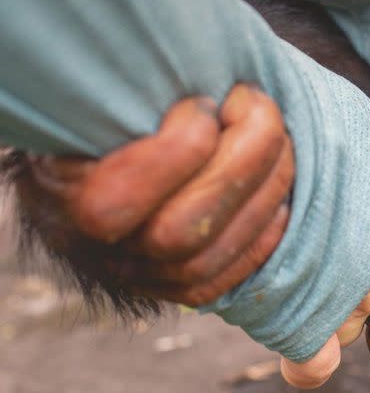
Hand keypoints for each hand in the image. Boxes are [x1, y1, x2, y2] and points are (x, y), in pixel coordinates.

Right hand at [21, 84, 293, 305]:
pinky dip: (261, 235)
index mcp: (65, 197)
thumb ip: (139, 110)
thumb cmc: (114, 121)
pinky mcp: (174, 289)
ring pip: (209, 260)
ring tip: (280, 140)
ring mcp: (140, 277)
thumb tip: (207, 104)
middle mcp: (99, 250)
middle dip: (240, 166)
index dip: (176, 152)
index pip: (114, 204)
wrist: (102, 171)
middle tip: (257, 109)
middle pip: (179, 234)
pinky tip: (279, 197)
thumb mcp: (108, 102)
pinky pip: (222, 280)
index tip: (204, 105)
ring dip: (264, 192)